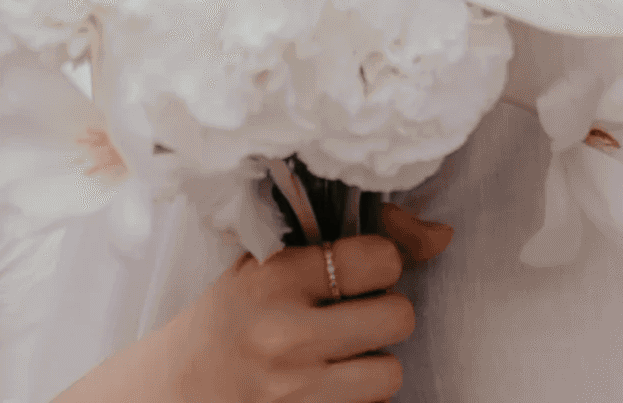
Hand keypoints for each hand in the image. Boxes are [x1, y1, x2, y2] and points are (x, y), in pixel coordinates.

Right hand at [165, 205, 451, 402]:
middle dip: (386, 310)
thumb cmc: (232, 313)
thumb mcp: (270, 260)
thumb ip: (349, 241)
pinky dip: (361, 396)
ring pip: (391, 372)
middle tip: (356, 310)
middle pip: (397, 315)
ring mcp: (297, 388)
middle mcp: (289, 333)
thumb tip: (441, 236)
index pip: (377, 258)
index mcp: (278, 275)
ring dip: (377, 360)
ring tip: (346, 350)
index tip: (362, 267)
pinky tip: (332, 381)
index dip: (382, 260)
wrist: (181, 386)